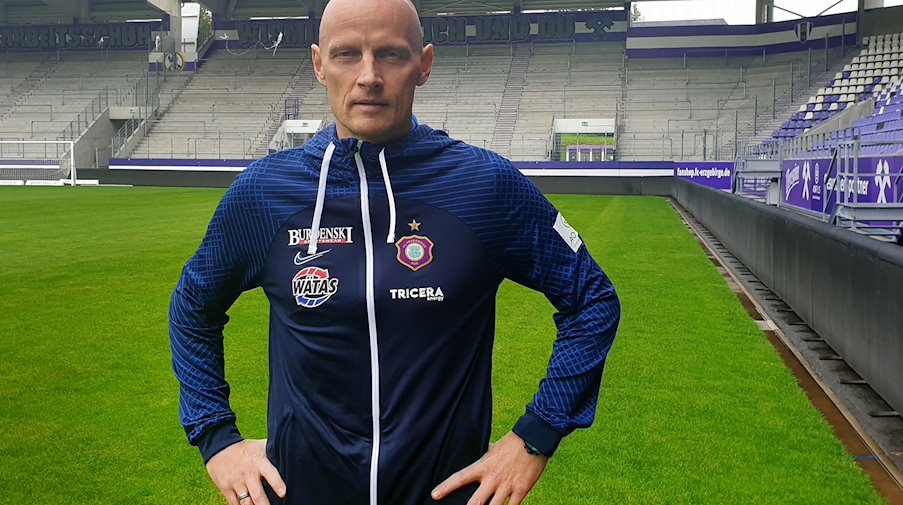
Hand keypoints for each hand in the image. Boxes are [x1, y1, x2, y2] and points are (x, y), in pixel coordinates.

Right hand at [206, 439, 286, 504]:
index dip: (277, 484)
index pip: (270, 473)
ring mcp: (235, 482)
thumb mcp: (260, 446)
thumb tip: (292, 453)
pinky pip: (234, 503)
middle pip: (257, 494)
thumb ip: (273, 452)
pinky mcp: (225, 488)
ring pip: (246, 502)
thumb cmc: (245, 449)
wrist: (219, 448)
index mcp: (259, 462)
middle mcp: (247, 473)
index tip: (283, 494)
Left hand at [431, 432, 547, 504]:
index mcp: (483, 466)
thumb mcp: (493, 448)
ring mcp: (506, 486)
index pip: (460, 478)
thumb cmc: (512, 442)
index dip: (446, 487)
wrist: (534, 439)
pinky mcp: (521, 490)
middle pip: (476, 502)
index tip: (435, 495)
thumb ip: (484, 457)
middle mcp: (492, 478)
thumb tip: (478, 456)